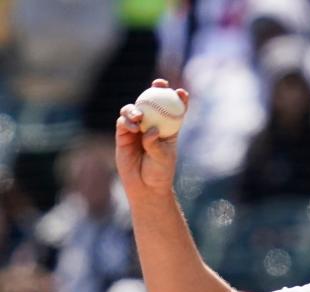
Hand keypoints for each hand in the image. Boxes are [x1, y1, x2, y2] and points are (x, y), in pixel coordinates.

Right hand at [115, 79, 188, 198]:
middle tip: (159, 83)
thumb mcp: (163, 158)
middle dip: (156, 89)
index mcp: (168, 129)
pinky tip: (133, 127)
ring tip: (139, 116)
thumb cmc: (159, 172)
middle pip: (153, 102)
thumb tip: (152, 130)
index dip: (178, 99)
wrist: (144, 186)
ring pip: (134, 109)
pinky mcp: (123, 135)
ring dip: (136, 108)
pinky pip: (123, 122)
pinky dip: (127, 121)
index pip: (174, 110)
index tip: (181, 92)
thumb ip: (156, 144)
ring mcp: (137, 129)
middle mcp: (152, 125)